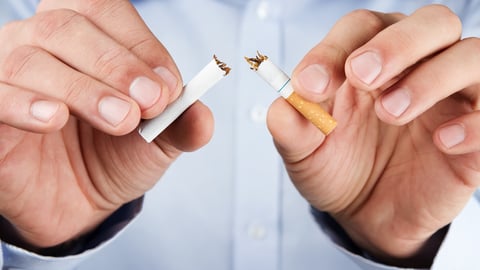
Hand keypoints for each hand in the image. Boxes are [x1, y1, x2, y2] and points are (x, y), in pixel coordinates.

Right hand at [0, 0, 212, 249]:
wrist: (80, 202)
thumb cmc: (115, 155)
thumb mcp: (157, 140)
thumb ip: (180, 123)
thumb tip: (201, 115)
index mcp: (84, 36)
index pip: (103, 10)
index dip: (139, 44)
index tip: (169, 88)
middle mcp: (39, 44)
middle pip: (66, 27)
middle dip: (116, 65)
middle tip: (149, 104)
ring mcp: (7, 75)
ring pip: (30, 59)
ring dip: (83, 89)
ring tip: (120, 119)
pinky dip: (23, 103)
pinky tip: (54, 118)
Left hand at [268, 4, 478, 265]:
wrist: (366, 212)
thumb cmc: (336, 167)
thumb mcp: (305, 152)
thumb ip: (292, 126)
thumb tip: (284, 106)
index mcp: (368, 60)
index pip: (361, 28)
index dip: (334, 48)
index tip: (309, 84)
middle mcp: (415, 67)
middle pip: (430, 22)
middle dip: (396, 45)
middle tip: (363, 77)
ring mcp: (451, 97)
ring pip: (470, 55)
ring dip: (431, 77)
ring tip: (391, 112)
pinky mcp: (476, 132)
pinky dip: (474, 121)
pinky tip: (441, 141)